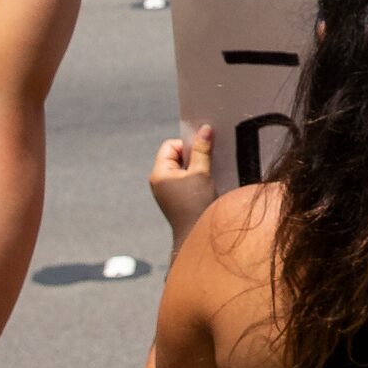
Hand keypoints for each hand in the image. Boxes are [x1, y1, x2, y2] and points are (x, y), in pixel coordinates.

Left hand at [150, 125, 217, 245]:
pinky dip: (196, 179)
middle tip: (208, 163)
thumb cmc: (196, 206)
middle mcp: (159, 182)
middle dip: (193, 156)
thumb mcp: (201, 173)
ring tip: (208, 176)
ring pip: (182, 169)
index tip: (203, 152)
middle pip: (176, 156)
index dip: (187, 144)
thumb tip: (205, 129)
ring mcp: (167, 192)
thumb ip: (202, 149)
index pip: (171, 145)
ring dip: (196, 168)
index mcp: (159, 173)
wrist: (197, 238)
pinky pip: (185, 181)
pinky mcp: (176, 200)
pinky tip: (207, 186)